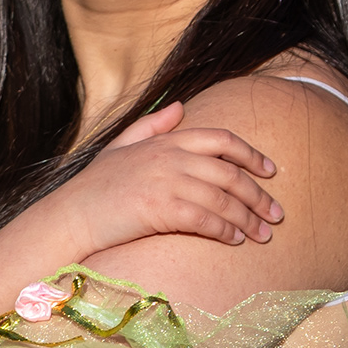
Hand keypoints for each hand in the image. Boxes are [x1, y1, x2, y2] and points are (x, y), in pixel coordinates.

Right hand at [53, 99, 281, 249]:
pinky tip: (236, 240)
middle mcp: (170, 157)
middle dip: (259, 196)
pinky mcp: (160, 208)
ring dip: (248, 219)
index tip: (271, 171)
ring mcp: (166, 181)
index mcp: (166, 140)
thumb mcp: (122, 146)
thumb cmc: (96, 186)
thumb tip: (181, 106)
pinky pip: (205, 220)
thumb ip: (152, 125)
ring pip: (223, 200)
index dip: (251, 154)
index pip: (221, 139)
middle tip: (276, 215)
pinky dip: (226, 231)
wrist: (71, 215)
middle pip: (230, 174)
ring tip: (263, 235)